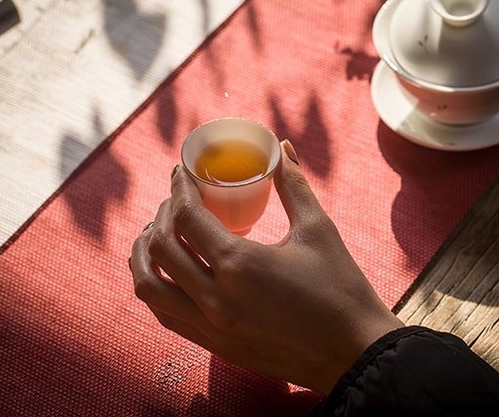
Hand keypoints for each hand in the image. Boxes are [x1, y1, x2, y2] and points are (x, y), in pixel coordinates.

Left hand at [129, 140, 402, 394]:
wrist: (353, 352)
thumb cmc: (341, 288)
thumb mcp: (317, 229)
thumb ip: (293, 184)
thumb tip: (282, 147)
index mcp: (240, 264)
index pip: (187, 217)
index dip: (178, 188)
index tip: (181, 172)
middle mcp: (215, 298)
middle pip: (161, 247)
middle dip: (162, 215)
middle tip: (177, 199)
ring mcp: (211, 327)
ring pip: (150, 287)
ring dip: (145, 254)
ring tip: (155, 233)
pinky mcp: (216, 346)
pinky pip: (166, 315)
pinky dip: (157, 288)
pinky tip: (168, 272)